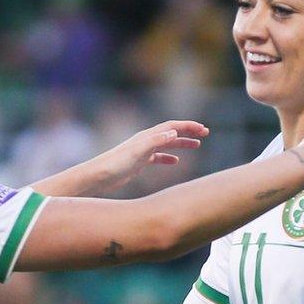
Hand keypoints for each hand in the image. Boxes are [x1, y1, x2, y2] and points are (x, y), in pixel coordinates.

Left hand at [90, 120, 208, 193]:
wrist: (98, 177)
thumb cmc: (116, 164)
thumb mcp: (138, 152)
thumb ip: (155, 142)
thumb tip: (174, 132)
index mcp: (147, 136)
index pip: (172, 126)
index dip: (188, 126)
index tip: (204, 130)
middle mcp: (145, 141)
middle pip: (171, 133)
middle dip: (188, 132)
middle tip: (205, 134)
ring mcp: (142, 151)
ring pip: (166, 144)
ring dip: (181, 143)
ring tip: (196, 146)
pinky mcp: (138, 163)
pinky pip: (157, 157)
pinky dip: (168, 157)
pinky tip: (175, 162)